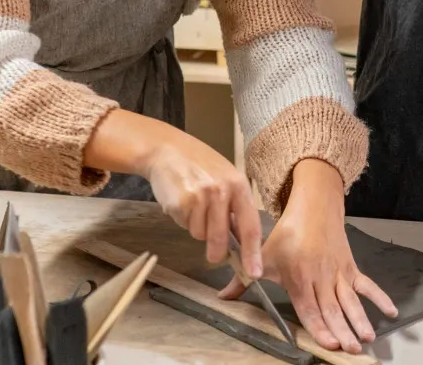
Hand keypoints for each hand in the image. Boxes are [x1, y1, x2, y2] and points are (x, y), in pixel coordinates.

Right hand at [141, 132, 264, 278]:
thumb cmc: (200, 166)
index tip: (254, 273)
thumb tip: (245, 244)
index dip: (252, 253)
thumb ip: (236, 209)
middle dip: (217, 253)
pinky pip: (185, 226)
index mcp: (239, 186)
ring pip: (200, 235)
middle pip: (221, 239)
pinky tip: (182, 201)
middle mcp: (221, 191)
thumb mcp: (226, 179)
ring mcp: (200, 196)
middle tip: (214, 255)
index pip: (250, 226)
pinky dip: (183, 220)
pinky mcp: (180, 202)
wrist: (168, 149)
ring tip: (193, 205)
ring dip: (196, 228)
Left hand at [220, 159, 396, 353]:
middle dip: (342, 329)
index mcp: (299, 277)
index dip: (319, 326)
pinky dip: (380, 297)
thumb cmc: (287, 234)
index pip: (309, 308)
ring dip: (360, 318)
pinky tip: (390, 313)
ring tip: (367, 336)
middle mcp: (320, 277)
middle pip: (332, 308)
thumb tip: (223, 298)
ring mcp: (338, 273)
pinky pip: (367, 284)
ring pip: (350, 300)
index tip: (329, 341)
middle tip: (351, 347)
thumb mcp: (264, 255)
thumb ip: (243, 279)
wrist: (313, 208)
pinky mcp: (350, 267)